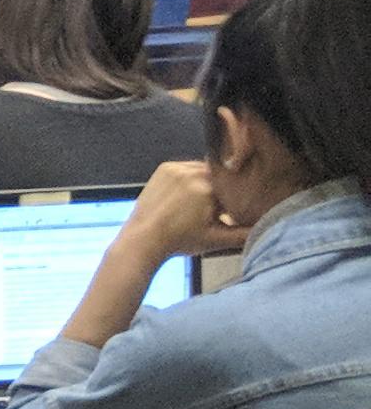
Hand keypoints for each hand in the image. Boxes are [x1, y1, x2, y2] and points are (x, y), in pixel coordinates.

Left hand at [124, 159, 242, 262]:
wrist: (143, 239)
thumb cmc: (180, 241)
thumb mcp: (217, 240)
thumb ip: (245, 234)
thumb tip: (266, 229)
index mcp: (208, 188)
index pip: (235, 184)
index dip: (238, 196)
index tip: (233, 208)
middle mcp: (192, 173)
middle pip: (220, 175)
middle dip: (221, 189)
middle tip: (216, 207)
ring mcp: (176, 169)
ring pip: (204, 170)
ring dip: (207, 181)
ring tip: (199, 202)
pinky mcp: (165, 168)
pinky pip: (187, 167)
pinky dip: (191, 177)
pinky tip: (187, 195)